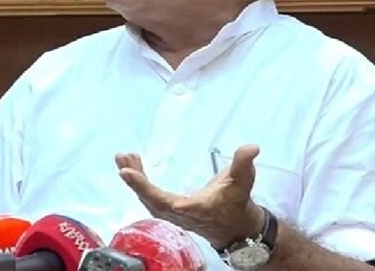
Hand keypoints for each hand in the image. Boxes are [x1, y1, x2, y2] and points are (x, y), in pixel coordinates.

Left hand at [115, 145, 264, 247]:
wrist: (232, 226)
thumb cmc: (236, 200)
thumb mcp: (243, 180)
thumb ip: (243, 162)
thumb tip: (252, 147)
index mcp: (205, 207)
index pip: (194, 208)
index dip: (186, 207)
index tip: (177, 204)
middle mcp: (185, 214)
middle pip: (159, 203)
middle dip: (141, 186)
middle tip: (124, 166)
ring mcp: (173, 214)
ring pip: (149, 200)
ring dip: (134, 180)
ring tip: (122, 158)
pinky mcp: (166, 210)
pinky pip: (147, 197)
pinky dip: (137, 182)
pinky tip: (129, 166)